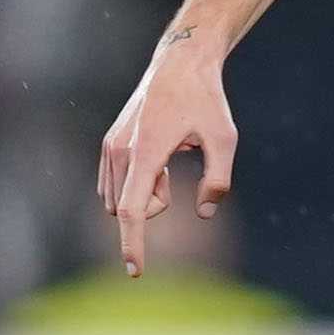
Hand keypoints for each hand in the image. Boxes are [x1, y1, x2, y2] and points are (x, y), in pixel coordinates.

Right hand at [97, 28, 237, 275]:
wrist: (181, 63)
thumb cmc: (206, 100)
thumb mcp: (225, 139)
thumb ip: (218, 180)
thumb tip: (204, 213)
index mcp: (146, 152)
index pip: (134, 211)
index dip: (133, 244)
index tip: (135, 271)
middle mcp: (119, 151)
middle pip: (131, 209)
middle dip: (156, 204)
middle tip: (177, 171)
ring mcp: (110, 147)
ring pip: (121, 200)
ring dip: (147, 193)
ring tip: (169, 158)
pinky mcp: (109, 145)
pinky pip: (116, 187)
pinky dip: (138, 184)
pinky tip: (157, 155)